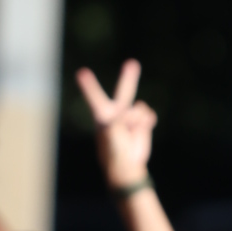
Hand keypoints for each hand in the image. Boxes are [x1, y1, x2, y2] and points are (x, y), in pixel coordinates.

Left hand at [77, 61, 157, 188]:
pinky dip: (147, 122)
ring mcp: (131, 118)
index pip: (95, 97)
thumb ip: (116, 121)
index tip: (82, 73)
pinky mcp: (143, 123)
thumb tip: (126, 113)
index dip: (89, 85)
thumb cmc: (114, 152)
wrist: (127, 167)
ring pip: (140, 108)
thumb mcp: (111, 135)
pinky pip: (149, 115)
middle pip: (124, 92)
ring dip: (138, 119)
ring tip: (132, 132)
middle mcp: (117, 114)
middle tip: (133, 63)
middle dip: (129, 78)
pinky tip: (141, 131)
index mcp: (103, 115)